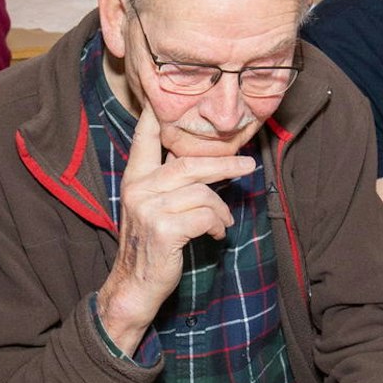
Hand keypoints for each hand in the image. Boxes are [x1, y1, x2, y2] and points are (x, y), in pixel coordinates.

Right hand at [94, 109, 255, 349]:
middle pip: (188, 162)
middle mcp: (138, 189)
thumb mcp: (151, 209)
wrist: (135, 285)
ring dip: (221, 209)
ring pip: (202, 192)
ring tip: (224, 222)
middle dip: (223, 163)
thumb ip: (167, 185)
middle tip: (249, 166)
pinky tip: (215, 235)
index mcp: (134, 179)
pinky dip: (217, 225)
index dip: (153, 116)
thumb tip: (206, 166)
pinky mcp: (164, 230)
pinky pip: (205, 216)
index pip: (144, 139)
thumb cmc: (151, 246)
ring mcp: (149, 209)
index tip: (161, 96)